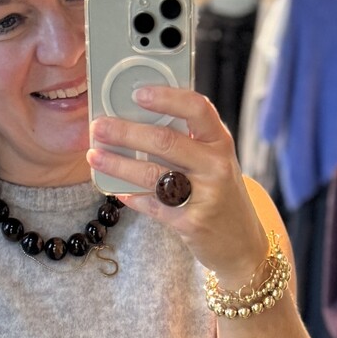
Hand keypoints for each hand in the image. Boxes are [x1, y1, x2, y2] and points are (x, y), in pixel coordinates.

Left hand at [89, 89, 268, 289]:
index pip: (196, 108)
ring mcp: (204, 196)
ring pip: (152, 174)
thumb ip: (189, 141)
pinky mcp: (190, 222)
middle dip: (126, 132)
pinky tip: (117, 191)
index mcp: (220, 142)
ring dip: (118, 164)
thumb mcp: (214, 161)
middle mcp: (215, 166)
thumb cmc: (221, 194)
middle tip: (99, 126)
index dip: (166, 98)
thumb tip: (138, 118)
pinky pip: (152, 205)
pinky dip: (132, 197)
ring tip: (95, 155)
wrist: (242, 244)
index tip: (137, 93)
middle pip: (165, 140)